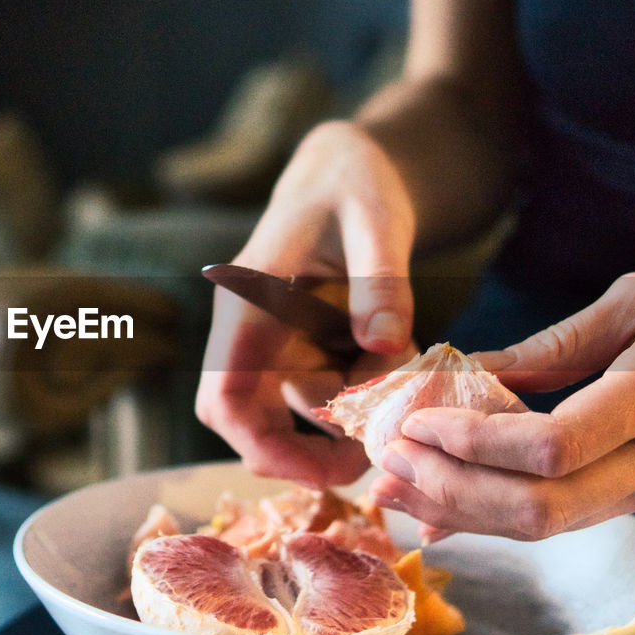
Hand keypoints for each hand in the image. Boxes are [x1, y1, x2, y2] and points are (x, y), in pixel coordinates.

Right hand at [195, 119, 419, 487]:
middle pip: (248, 419)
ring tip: (408, 362)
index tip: (328, 473)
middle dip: (309, 450)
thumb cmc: (356, 178)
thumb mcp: (376, 219)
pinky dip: (363, 387)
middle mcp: (247, 327)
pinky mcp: (297, 343)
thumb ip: (380, 280)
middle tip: (377, 456)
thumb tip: (384, 346)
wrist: (351, 162)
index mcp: (248, 299)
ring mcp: (271, 338)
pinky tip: (398, 350)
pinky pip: (325, 386)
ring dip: (354, 405)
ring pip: (301, 405)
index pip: (226, 397)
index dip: (265, 447)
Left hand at [371, 261, 634, 539]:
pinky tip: (446, 504)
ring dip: (464, 510)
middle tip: (387, 462)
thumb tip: (470, 370)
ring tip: (395, 488)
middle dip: (451, 489)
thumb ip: (553, 343)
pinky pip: (566, 516)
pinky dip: (499, 512)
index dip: (471, 445)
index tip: (413, 421)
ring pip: (548, 525)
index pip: (549, 451)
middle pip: (539, 508)